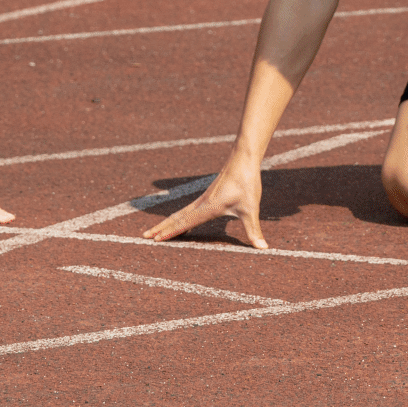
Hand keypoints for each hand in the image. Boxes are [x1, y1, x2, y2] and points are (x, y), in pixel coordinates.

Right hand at [143, 157, 266, 247]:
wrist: (244, 158)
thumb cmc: (246, 182)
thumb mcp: (251, 209)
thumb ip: (254, 231)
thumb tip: (262, 248)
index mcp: (207, 208)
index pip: (184, 223)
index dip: (170, 232)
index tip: (155, 239)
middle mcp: (201, 204)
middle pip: (177, 218)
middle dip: (161, 228)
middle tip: (145, 236)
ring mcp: (203, 198)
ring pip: (181, 213)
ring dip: (167, 222)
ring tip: (156, 230)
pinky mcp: (208, 195)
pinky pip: (189, 209)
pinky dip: (179, 216)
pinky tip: (181, 220)